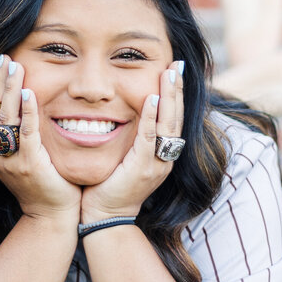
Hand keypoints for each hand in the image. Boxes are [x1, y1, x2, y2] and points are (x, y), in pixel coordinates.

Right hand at [0, 56, 80, 221]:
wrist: (52, 219)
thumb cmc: (47, 185)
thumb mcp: (30, 156)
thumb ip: (25, 134)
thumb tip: (30, 105)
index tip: (2, 64)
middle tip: (6, 57)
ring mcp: (10, 160)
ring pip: (5, 117)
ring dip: (10, 89)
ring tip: (15, 66)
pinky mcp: (28, 165)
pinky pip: (25, 133)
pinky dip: (27, 112)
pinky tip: (30, 94)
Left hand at [81, 61, 184, 223]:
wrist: (103, 217)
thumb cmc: (107, 186)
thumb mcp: (123, 156)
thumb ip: (128, 137)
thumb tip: (119, 111)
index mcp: (161, 154)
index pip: (172, 118)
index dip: (175, 95)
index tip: (174, 70)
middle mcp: (164, 158)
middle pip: (176, 117)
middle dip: (177, 89)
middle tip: (177, 64)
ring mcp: (157, 164)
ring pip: (168, 124)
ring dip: (170, 97)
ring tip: (170, 73)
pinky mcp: (142, 169)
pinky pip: (150, 138)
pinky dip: (152, 117)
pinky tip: (152, 99)